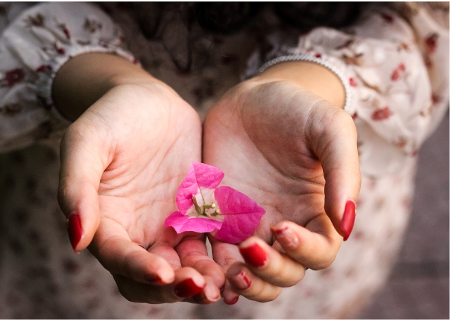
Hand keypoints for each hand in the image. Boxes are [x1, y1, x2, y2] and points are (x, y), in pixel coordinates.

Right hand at [55, 54, 223, 303]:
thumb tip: (77, 240)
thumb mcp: (86, 142)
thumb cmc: (110, 116)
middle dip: (173, 288)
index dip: (137, 269)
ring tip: (223, 281)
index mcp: (106, 221)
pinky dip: (223, 255)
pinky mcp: (197, 213)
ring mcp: (169, 224)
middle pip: (151, 277)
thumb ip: (76, 187)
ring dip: (202, 279)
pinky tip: (242, 258)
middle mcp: (137, 231)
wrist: (148, 99)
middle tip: (199, 287)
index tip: (163, 272)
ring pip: (186, 266)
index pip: (118, 257)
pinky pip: (211, 241)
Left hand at [203, 64, 360, 302]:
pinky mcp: (217, 217)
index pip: (320, 251)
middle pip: (285, 273)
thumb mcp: (329, 129)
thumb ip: (343, 173)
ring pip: (250, 272)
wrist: (251, 98)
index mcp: (315, 211)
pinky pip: (215, 252)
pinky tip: (206, 269)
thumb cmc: (298, 110)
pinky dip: (212, 268)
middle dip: (270, 271)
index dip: (305, 250)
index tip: (283, 227)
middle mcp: (283, 225)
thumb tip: (346, 226)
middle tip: (250, 248)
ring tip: (229, 269)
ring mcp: (249, 224)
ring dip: (243, 280)